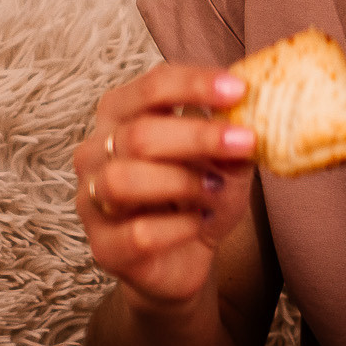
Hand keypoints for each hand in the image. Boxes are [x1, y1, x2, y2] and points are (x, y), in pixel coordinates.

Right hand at [75, 63, 256, 311]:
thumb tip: (255, 118)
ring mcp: (91, 199)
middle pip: (138, 134)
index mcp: (121, 116)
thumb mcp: (226, 164)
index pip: (151, 88)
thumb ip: (234, 142)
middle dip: (198, 136)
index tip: (239, 90)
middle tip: (245, 141)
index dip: (194, 85)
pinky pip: (138, 233)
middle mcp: (96, 152)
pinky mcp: (103, 246)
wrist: (182, 260)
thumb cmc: (198, 198)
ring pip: (124, 180)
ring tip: (216, 188)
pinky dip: (178, 227)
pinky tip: (198, 224)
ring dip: (182, 182)